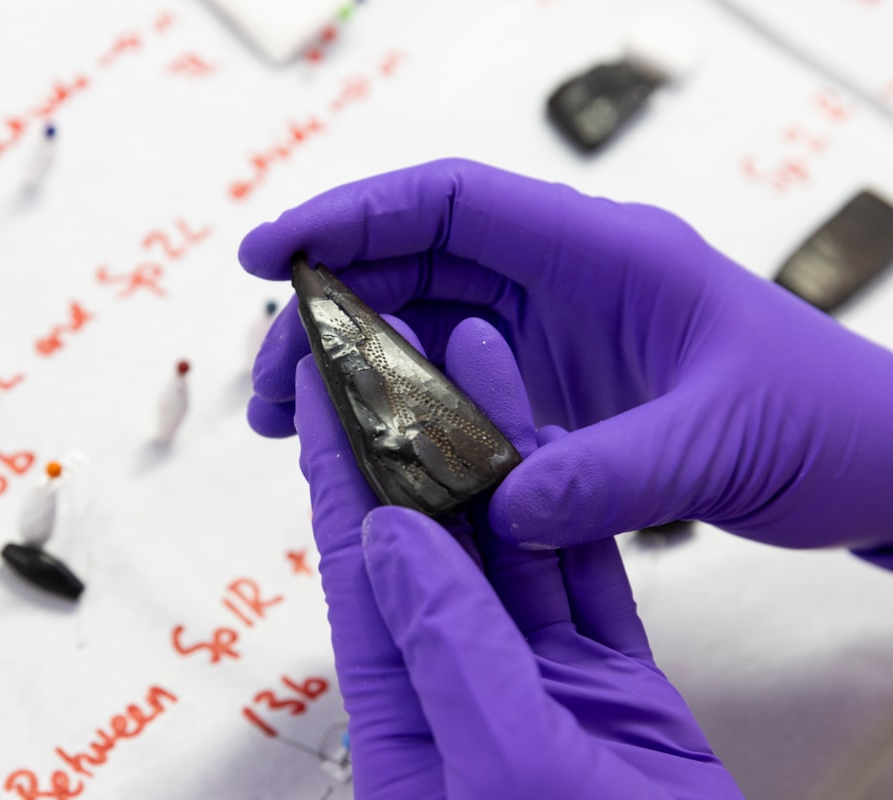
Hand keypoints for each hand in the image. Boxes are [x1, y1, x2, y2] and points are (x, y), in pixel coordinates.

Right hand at [242, 159, 892, 556]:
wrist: (879, 457)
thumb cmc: (827, 419)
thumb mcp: (721, 442)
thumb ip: (611, 474)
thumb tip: (504, 512)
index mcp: (603, 254)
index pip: (452, 204)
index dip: (352, 215)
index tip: (271, 254)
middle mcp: (565, 281)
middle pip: (413, 263)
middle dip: (325, 309)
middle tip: (266, 384)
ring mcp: (554, 333)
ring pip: (422, 321)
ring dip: (351, 363)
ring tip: (291, 423)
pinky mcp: (552, 384)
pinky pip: (454, 380)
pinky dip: (400, 406)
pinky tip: (364, 446)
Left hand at [296, 314, 740, 797]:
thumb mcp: (507, 773)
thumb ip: (449, 652)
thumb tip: (392, 541)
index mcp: (410, 724)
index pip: (362, 573)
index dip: (344, 477)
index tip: (329, 397)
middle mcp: (463, 690)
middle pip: (429, 541)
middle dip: (411, 441)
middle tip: (398, 351)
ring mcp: (538, 684)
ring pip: (507, 544)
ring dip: (489, 455)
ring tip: (473, 361)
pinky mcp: (609, 688)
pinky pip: (580, 580)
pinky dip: (566, 511)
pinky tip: (550, 447)